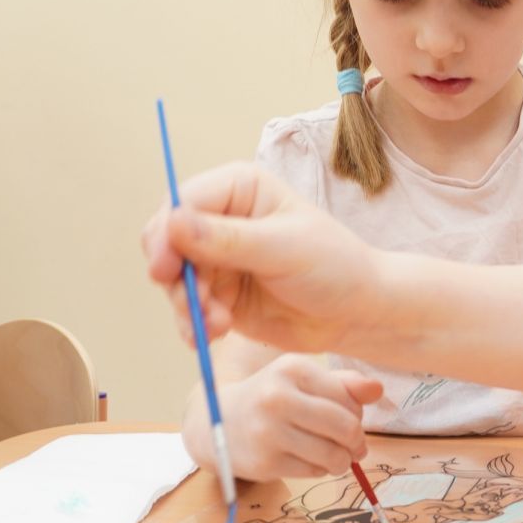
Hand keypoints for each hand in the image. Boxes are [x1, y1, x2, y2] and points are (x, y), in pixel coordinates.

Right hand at [141, 163, 374, 353]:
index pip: (182, 203)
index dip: (166, 234)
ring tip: (218, 324)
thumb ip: (228, 239)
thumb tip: (173, 222)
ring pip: (173, 280)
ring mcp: (217, 259)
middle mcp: (221, 219)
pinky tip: (217, 332)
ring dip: (187, 306)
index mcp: (239, 189)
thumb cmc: (335, 267)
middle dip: (174, 276)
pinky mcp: (219, 294)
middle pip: (165, 241)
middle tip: (193, 305)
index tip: (164, 268)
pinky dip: (195, 323)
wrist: (358, 313)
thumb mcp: (284, 249)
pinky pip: (188, 308)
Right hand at [221, 357, 383, 479]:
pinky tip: (311, 461)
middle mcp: (277, 397)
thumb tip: (377, 390)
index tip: (351, 419)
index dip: (357, 413)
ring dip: (343, 460)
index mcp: (291, 368)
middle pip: (345, 427)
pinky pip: (313, 472)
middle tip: (356, 446)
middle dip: (357, 441)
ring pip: (332, 454)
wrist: (218, 422)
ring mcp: (268, 432)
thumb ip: (343, 383)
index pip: (348, 397)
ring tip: (338, 457)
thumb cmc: (273, 398)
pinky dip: (320, 470)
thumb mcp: (303, 380)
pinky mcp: (265, 462)